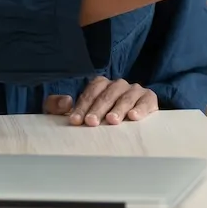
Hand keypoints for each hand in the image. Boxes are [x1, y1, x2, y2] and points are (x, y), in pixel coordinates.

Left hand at [44, 76, 158, 125]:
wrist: (129, 121)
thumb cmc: (95, 118)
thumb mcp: (72, 112)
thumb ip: (57, 106)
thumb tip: (65, 102)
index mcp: (100, 85)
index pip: (91, 92)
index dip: (83, 106)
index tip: (76, 120)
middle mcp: (118, 85)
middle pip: (108, 94)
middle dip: (98, 109)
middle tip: (91, 122)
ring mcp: (135, 91)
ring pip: (126, 97)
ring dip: (118, 109)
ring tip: (112, 120)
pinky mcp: (149, 99)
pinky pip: (146, 100)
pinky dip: (140, 108)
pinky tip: (133, 116)